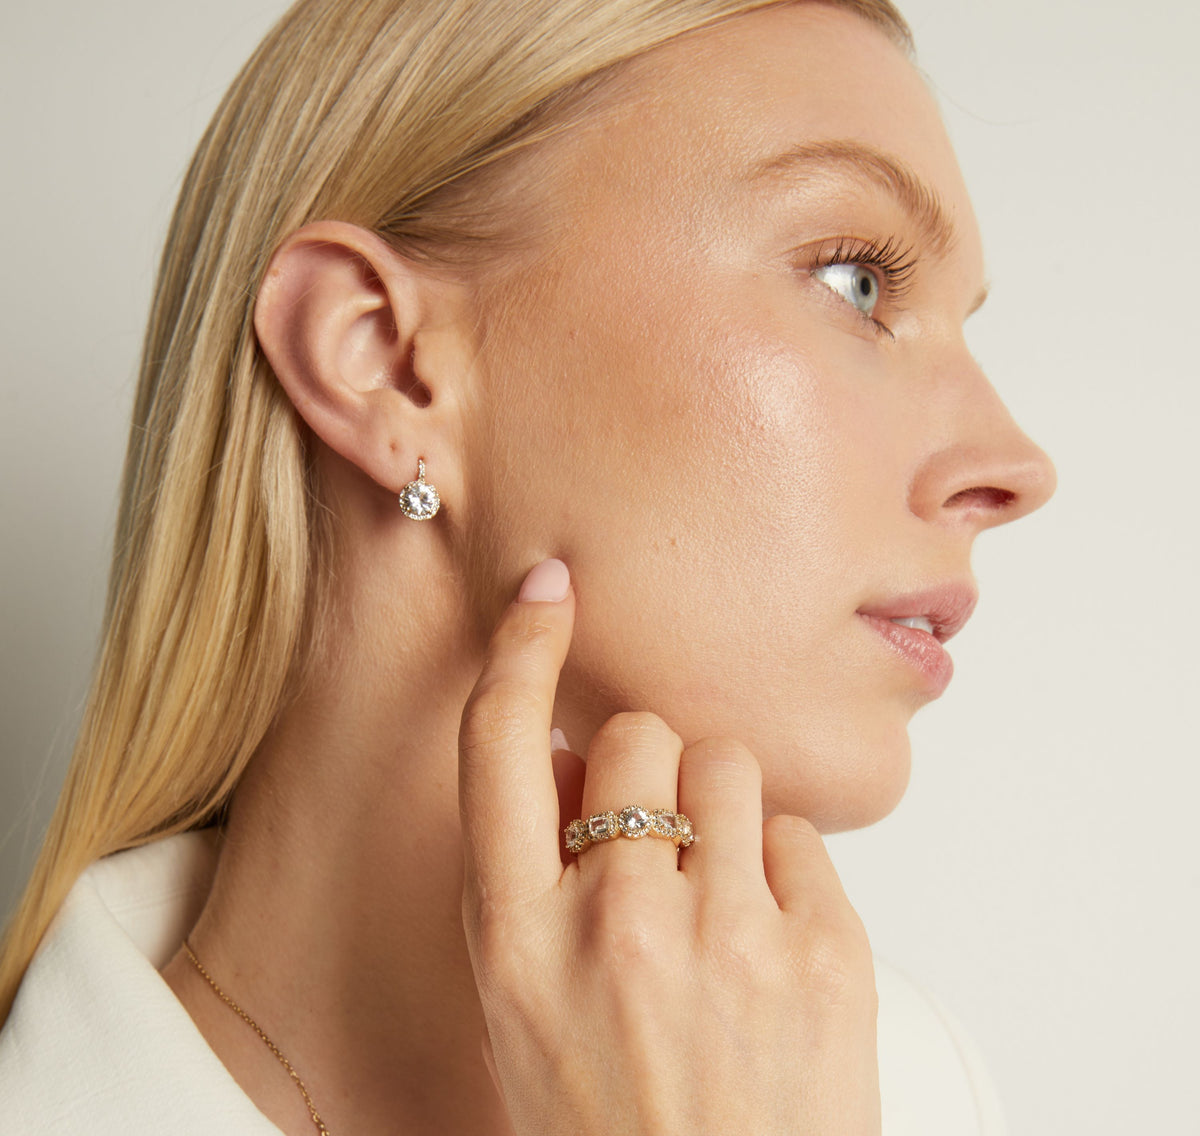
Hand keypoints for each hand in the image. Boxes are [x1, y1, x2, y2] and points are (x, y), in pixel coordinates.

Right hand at [458, 558, 880, 1134]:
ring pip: (727, 763)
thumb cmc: (609, 1119)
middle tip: (659, 838)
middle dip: (649, 763)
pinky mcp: (823, 954)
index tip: (547, 591)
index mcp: (515, 939)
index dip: (520, 649)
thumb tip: (581, 758)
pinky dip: (781, 868)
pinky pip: (800, 833)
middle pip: (637, 733)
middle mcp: (613, 924)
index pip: (500, 745)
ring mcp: (725, 938)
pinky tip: (766, 941)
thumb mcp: (521, 1005)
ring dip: (719, 805)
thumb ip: (531, 875)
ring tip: (717, 891)